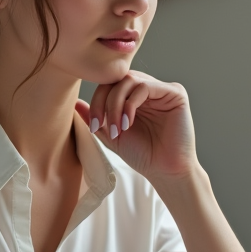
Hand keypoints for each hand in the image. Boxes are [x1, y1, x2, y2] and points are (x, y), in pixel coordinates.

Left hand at [76, 71, 199, 185]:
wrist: (165, 171)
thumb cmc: (143, 155)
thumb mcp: (112, 136)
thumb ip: (96, 118)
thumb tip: (75, 102)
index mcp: (134, 97)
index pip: (109, 85)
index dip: (97, 101)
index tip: (93, 127)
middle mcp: (148, 89)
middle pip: (117, 79)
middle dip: (103, 102)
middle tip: (101, 127)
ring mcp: (162, 90)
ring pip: (129, 80)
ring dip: (116, 105)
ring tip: (117, 129)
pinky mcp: (175, 93)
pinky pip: (146, 86)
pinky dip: (131, 104)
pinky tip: (128, 124)